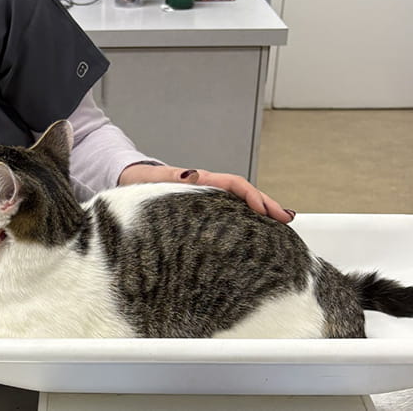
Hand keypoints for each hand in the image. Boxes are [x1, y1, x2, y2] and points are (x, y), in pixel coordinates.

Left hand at [118, 164, 295, 223]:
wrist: (125, 181)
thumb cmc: (137, 183)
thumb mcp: (152, 180)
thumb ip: (171, 177)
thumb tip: (193, 174)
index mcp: (198, 181)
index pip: (233, 184)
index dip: (252, 196)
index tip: (267, 210)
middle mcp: (206, 189)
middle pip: (243, 195)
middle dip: (267, 206)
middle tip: (287, 221)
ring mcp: (205, 201)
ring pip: (238, 205)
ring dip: (259, 214)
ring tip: (278, 230)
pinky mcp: (200, 212)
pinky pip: (226, 215)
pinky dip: (243, 222)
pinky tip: (252, 237)